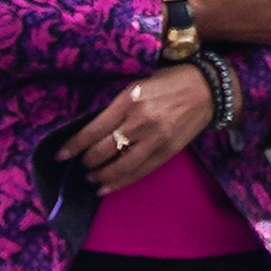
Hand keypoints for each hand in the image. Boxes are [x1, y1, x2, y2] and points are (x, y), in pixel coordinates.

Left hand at [62, 67, 215, 195]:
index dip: (74, 146)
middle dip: (87, 161)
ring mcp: (156, 138)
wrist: (209, 90)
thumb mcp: (138, 85)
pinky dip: (120, 182)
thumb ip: (118, 107)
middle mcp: (141, 120)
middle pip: (104, 149)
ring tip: (92, 178)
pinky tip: (107, 188)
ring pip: (120, 165)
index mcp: (130, 100)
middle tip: (81, 164)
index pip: (94, 130)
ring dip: (101, 175)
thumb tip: (93, 131)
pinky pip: (140, 171)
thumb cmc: (170, 82)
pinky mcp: (168, 151)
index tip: (60, 156)